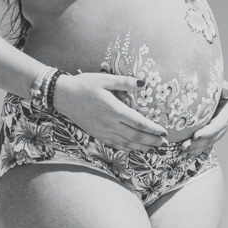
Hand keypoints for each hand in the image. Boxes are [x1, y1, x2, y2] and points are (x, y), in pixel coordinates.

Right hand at [51, 72, 166, 150]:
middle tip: (164, 142)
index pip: (139, 122)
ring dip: (142, 146)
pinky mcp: (97, 134)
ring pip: (126, 143)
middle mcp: (109, 123)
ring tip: (154, 147)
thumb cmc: (83, 85)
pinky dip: (127, 148)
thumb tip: (143, 83)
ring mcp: (102, 131)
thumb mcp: (104, 79)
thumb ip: (125, 82)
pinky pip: (115, 144)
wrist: (62, 96)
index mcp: (113, 109)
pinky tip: (134, 148)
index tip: (164, 131)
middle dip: (152, 140)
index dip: (153, 128)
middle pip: (136, 136)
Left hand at [181, 80, 227, 153]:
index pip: (219, 125)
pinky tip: (186, 153)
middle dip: (199, 143)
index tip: (197, 136)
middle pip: (212, 137)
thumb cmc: (221, 88)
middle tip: (185, 146)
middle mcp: (224, 123)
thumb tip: (226, 88)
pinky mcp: (210, 132)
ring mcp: (218, 129)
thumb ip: (226, 88)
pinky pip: (203, 142)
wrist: (222, 93)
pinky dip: (195, 148)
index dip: (209, 132)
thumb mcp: (225, 87)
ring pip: (207, 142)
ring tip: (182, 150)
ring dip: (195, 147)